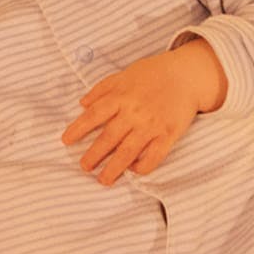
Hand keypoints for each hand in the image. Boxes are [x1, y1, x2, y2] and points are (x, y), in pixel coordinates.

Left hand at [61, 40, 226, 185]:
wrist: (187, 75)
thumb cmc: (152, 73)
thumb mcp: (124, 75)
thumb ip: (102, 89)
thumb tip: (82, 104)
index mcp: (121, 96)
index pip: (94, 115)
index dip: (78, 128)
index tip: (66, 141)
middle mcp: (134, 112)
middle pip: (109, 137)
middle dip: (94, 154)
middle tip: (84, 167)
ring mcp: (152, 124)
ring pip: (129, 151)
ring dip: (114, 168)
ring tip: (103, 180)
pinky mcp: (169, 134)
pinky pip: (155, 156)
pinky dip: (143, 166)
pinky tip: (133, 171)